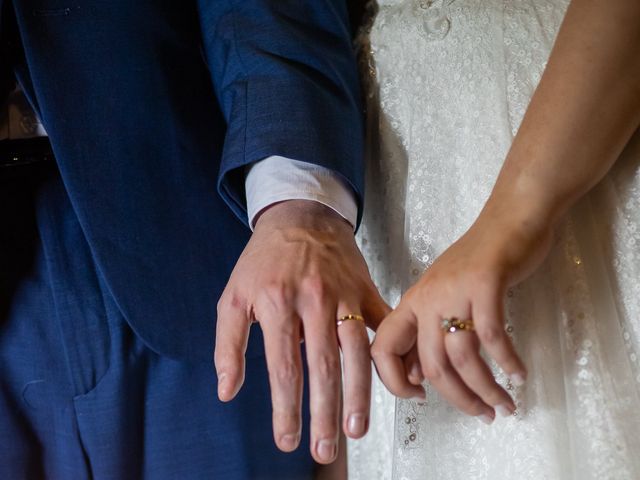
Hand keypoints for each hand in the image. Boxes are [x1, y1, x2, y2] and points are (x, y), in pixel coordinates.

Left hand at [215, 200, 387, 463]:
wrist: (302, 215)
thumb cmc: (265, 259)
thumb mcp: (233, 296)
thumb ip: (228, 345)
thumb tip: (227, 391)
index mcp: (277, 304)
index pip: (283, 367)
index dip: (286, 409)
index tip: (288, 439)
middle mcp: (313, 301)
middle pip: (323, 367)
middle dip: (324, 413)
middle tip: (324, 447)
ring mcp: (344, 296)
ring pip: (356, 352)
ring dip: (359, 394)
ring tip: (356, 428)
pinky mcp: (365, 291)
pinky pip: (382, 326)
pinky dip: (392, 353)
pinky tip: (398, 382)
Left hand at [372, 209, 553, 422]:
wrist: (508, 219)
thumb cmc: (477, 262)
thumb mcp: (442, 296)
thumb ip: (427, 333)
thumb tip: (419, 375)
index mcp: (411, 304)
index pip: (383, 350)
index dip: (395, 383)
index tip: (421, 397)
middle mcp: (426, 299)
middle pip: (432, 365)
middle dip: (458, 400)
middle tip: (484, 415)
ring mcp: (454, 291)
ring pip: (462, 358)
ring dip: (486, 390)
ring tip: (506, 405)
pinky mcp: (484, 284)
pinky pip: (492, 337)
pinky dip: (508, 362)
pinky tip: (519, 375)